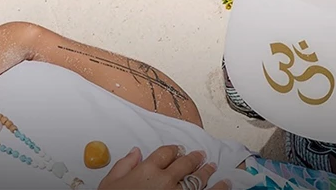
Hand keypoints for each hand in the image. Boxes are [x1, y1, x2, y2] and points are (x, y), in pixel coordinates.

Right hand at [98, 146, 229, 189]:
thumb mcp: (110, 183)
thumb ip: (124, 165)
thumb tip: (135, 152)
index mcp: (147, 171)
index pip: (165, 153)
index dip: (173, 150)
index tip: (177, 150)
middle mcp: (165, 180)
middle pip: (184, 164)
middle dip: (193, 158)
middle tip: (200, 155)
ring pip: (198, 179)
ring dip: (206, 172)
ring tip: (212, 167)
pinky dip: (217, 189)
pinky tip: (224, 185)